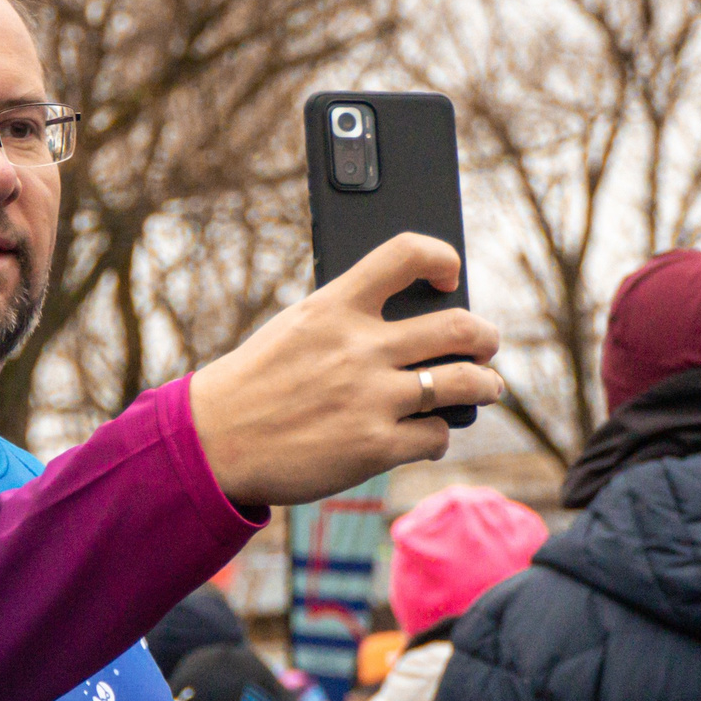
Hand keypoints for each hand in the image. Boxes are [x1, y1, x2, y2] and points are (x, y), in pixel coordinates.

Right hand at [190, 233, 503, 506]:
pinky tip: (427, 436)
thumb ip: (348, 320)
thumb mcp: (295, 328)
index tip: (449, 275)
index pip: (407, 254)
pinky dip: (438, 435)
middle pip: (460, 326)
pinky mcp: (375, 447)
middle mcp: (359, 348)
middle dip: (486, 337)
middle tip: (486, 343)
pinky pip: (436, 435)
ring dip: (486, 385)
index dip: (442, 259)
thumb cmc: (256, 383)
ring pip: (465, 382)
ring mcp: (371, 398)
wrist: (214, 442)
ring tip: (486, 387)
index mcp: (334, 306)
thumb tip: (414, 324)